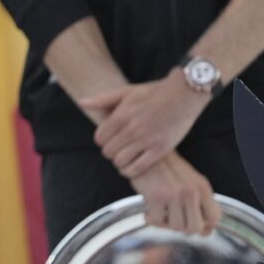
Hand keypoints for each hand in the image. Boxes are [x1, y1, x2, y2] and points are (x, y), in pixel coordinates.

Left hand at [83, 72, 209, 177]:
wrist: (183, 95)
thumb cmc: (154, 92)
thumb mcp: (126, 91)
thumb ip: (102, 100)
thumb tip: (81, 103)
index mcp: (121, 115)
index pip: (99, 138)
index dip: (102, 141)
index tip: (109, 139)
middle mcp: (131, 129)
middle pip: (108, 152)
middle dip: (110, 152)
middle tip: (118, 149)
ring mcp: (146, 140)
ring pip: (120, 162)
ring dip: (120, 162)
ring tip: (125, 157)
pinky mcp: (160, 150)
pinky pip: (138, 168)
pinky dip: (131, 171)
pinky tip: (132, 167)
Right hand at [131, 151, 219, 235]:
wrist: (143, 153)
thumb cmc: (165, 169)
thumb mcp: (189, 181)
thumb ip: (199, 201)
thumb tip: (205, 231)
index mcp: (202, 187)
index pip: (215, 217)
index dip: (206, 227)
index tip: (194, 227)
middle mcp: (192, 191)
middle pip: (195, 228)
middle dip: (183, 228)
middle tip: (172, 220)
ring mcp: (174, 195)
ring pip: (177, 227)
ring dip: (166, 224)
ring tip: (160, 214)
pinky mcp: (157, 197)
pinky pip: (157, 221)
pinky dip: (152, 220)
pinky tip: (148, 212)